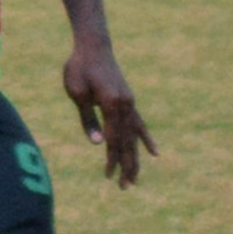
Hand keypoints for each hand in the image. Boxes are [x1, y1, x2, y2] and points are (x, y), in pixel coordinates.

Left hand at [63, 38, 156, 187]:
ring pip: (134, 137)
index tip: (109, 176)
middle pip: (127, 142)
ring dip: (135, 158)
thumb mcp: (77, 93)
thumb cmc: (80, 67)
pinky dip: (146, 139)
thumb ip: (88, 119)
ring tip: (135, 179)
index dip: (111, 159)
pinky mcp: (128, 101)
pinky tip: (154, 153)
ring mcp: (129, 103)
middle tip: (125, 187)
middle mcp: (125, 105)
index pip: (113, 138)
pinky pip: (140, 124)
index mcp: (111, 104)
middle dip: (126, 165)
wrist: (94, 46)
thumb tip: (99, 144)